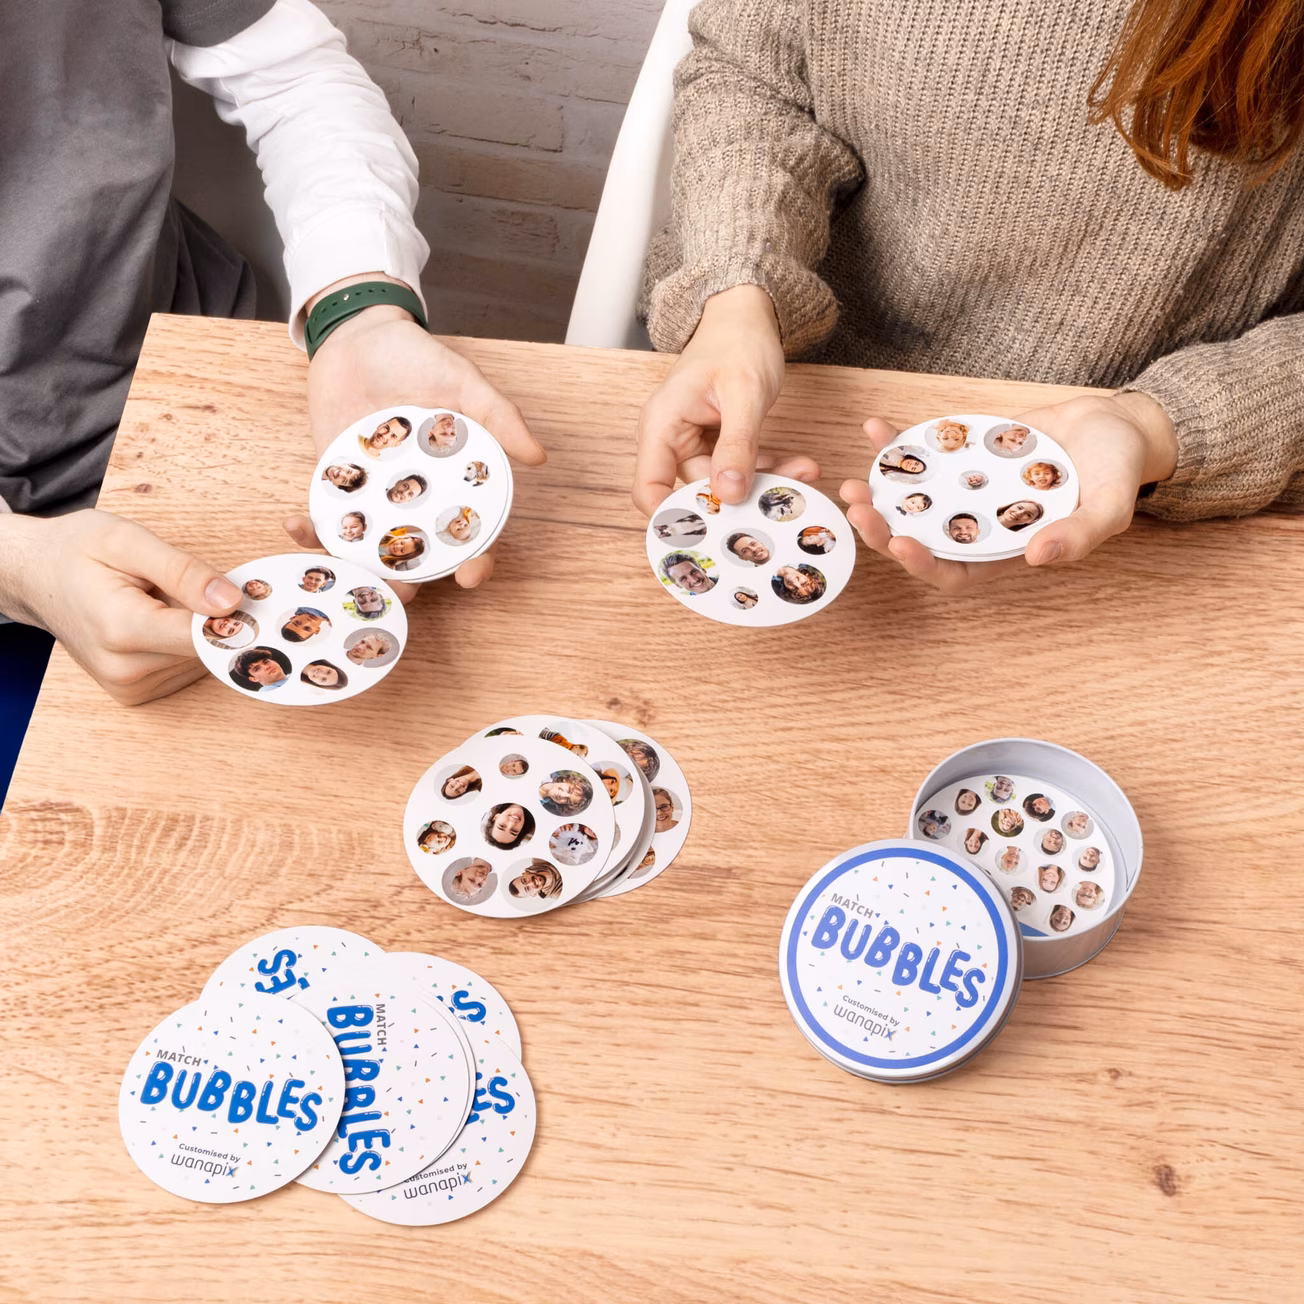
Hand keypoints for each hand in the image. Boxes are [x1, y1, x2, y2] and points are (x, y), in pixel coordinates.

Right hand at [0, 510, 240, 704]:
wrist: (35, 577)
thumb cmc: (77, 552)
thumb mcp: (128, 541)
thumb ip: (183, 571)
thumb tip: (232, 602)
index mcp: (122, 629)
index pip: (204, 636)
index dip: (235, 616)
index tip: (251, 597)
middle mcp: (124, 669)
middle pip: (205, 649)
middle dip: (211, 617)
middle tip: (194, 585)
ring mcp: (127, 687)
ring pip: (200, 661)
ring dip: (196, 631)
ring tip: (163, 601)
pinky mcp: (133, 694)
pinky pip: (186, 670)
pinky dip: (184, 645)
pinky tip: (159, 621)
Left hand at [287, 290, 546, 591]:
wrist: (359, 334)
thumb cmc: (418, 358)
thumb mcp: (465, 383)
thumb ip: (500, 418)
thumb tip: (537, 456)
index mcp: (453, 487)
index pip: (470, 536)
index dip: (475, 562)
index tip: (471, 575)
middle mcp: (416, 500)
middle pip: (418, 556)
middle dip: (410, 582)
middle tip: (401, 591)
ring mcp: (374, 496)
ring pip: (369, 548)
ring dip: (356, 568)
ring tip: (344, 572)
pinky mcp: (334, 483)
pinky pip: (325, 516)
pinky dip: (311, 529)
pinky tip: (297, 526)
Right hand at [634, 285, 816, 514]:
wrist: (745, 316)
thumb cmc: (737, 341)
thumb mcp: (744, 392)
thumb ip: (736, 444)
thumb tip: (729, 493)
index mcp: (661, 425)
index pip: (649, 489)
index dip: (673, 515)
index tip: (715, 529)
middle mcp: (670, 438)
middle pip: (696, 490)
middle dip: (740, 495)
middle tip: (784, 497)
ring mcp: (693, 443)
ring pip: (724, 482)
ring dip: (763, 482)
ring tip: (803, 472)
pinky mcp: (716, 443)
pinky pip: (739, 468)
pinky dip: (767, 468)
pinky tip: (798, 464)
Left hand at [840, 392, 1177, 591]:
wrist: (1113, 424)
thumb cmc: (1116, 470)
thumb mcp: (1110, 506)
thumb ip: (1080, 535)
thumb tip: (1037, 559)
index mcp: (1005, 551)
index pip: (954, 573)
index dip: (923, 565)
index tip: (900, 544)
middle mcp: (977, 527)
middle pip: (920, 539)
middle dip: (883, 530)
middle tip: (857, 508)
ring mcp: (964, 493)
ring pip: (912, 501)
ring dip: (879, 493)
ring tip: (854, 479)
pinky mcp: (961, 459)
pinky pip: (923, 456)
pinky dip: (897, 444)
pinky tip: (876, 427)